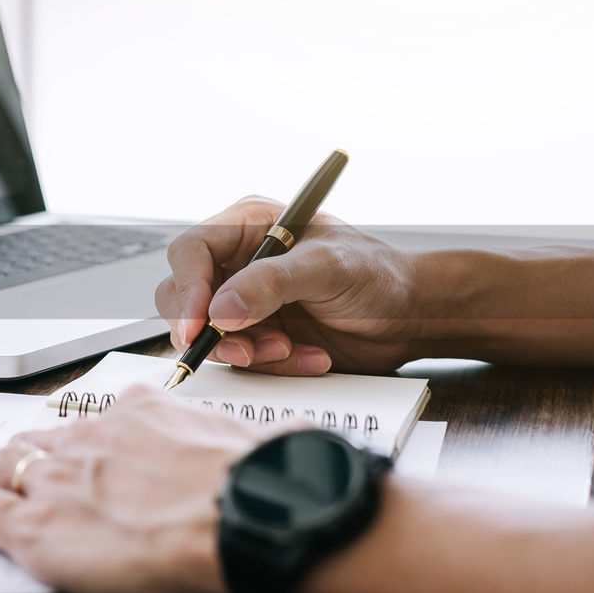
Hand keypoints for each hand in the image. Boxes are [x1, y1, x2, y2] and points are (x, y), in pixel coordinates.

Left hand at [0, 386, 279, 592]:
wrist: (241, 520)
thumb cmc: (258, 487)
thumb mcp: (257, 444)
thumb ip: (244, 442)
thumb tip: (283, 445)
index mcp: (142, 415)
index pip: (100, 419)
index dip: (82, 434)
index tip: (80, 438)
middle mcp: (91, 439)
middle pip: (41, 439)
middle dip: (17, 444)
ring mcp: (57, 481)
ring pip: (2, 466)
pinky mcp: (33, 527)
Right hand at [154, 196, 421, 374]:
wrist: (410, 316)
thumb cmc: (377, 274)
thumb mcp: (327, 267)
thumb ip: (271, 283)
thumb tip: (220, 311)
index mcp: (247, 226)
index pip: (190, 252)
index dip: (188, 289)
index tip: (200, 325)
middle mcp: (237, 262)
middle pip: (183, 296)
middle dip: (210, 330)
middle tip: (242, 350)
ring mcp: (244, 301)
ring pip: (208, 334)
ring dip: (247, 351)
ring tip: (291, 348)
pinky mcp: (257, 335)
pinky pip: (240, 359)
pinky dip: (272, 365)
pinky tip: (309, 356)